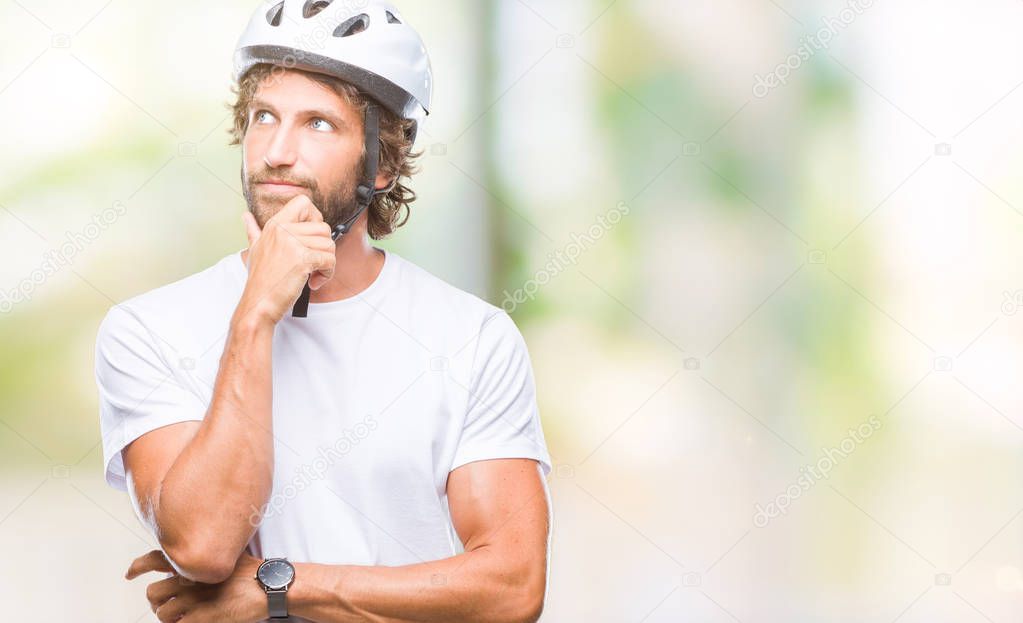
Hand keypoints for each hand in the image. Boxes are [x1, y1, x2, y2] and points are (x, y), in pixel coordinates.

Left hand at [126, 549, 264, 622]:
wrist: (269, 586)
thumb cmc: (252, 572)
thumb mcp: (227, 554)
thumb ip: (207, 557)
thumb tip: (193, 560)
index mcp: (194, 561)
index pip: (155, 559)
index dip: (138, 567)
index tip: (131, 574)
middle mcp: (189, 578)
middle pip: (153, 592)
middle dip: (156, 602)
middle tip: (164, 606)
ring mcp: (194, 599)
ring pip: (162, 612)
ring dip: (167, 617)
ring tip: (180, 618)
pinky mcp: (201, 617)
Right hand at [237, 195, 336, 325]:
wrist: (258, 304)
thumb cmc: (260, 280)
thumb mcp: (254, 250)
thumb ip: (253, 231)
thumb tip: (246, 216)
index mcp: (274, 225)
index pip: (303, 202)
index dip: (314, 217)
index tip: (309, 237)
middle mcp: (282, 230)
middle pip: (324, 227)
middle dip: (324, 248)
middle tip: (313, 263)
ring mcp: (292, 244)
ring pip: (329, 245)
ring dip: (327, 263)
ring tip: (312, 274)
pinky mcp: (302, 260)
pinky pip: (330, 260)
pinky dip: (327, 274)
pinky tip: (314, 282)